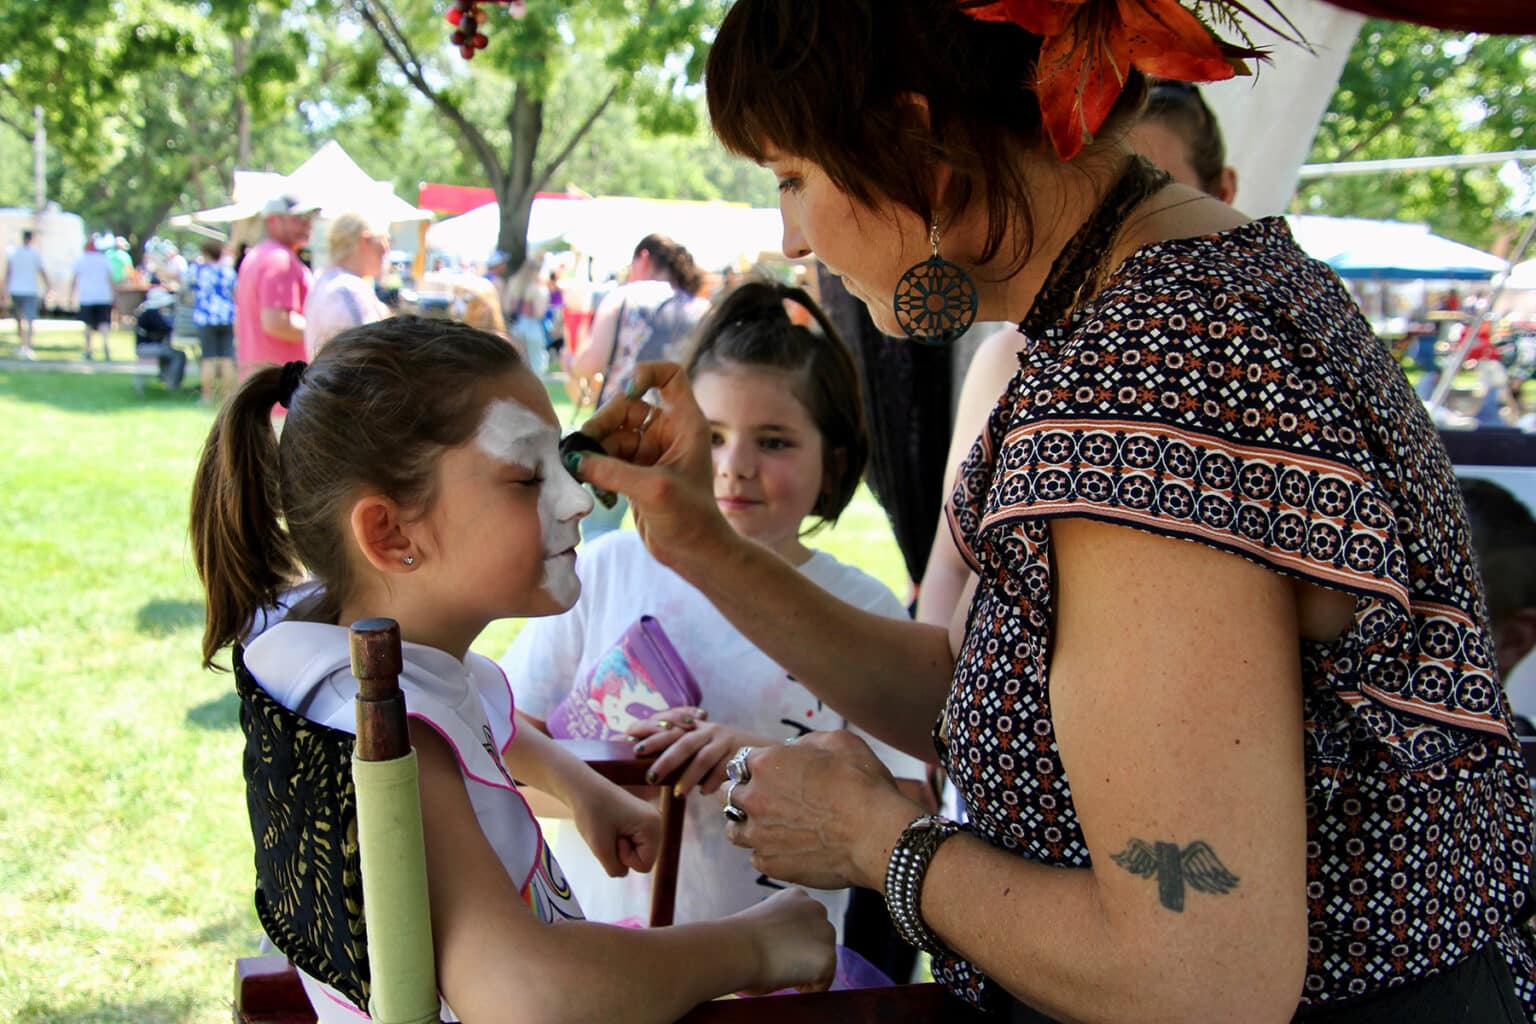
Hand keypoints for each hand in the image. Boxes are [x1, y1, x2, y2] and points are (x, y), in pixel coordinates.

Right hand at [570, 362, 733, 570]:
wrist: (694, 552)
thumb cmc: (690, 518)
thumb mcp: (652, 490)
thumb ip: (612, 470)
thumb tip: (574, 459)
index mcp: (685, 424)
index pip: (671, 376)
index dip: (647, 373)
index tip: (629, 390)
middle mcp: (667, 433)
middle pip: (626, 407)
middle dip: (603, 424)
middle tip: (585, 449)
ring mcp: (649, 453)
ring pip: (611, 435)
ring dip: (594, 450)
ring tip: (583, 472)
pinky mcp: (634, 473)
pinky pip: (606, 458)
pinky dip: (595, 468)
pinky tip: (593, 487)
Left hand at [570, 774, 661, 877]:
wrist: (583, 787)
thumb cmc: (591, 814)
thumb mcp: (601, 849)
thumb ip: (616, 869)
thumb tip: (623, 872)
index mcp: (653, 826)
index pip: (644, 866)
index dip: (625, 859)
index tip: (613, 838)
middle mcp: (657, 822)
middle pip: (643, 859)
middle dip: (624, 853)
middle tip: (610, 833)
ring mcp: (650, 820)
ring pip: (637, 852)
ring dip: (620, 847)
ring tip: (610, 829)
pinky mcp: (641, 819)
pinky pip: (633, 843)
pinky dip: (620, 840)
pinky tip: (612, 826)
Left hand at [629, 712, 774, 795]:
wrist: (765, 751)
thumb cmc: (726, 754)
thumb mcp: (705, 746)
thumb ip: (684, 754)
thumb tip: (653, 772)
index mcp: (697, 727)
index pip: (671, 729)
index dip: (652, 736)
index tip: (633, 747)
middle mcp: (710, 730)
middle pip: (683, 742)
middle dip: (665, 760)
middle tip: (649, 778)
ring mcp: (726, 741)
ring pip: (702, 758)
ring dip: (688, 777)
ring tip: (678, 794)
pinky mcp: (741, 753)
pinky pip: (723, 770)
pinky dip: (712, 783)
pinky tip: (705, 793)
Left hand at [723, 732, 921, 890]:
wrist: (877, 834)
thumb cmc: (862, 784)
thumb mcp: (838, 742)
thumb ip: (806, 742)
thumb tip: (795, 749)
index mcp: (765, 764)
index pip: (741, 762)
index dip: (758, 767)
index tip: (773, 775)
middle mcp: (754, 798)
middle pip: (730, 794)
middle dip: (747, 794)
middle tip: (770, 800)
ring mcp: (759, 835)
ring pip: (735, 829)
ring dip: (748, 825)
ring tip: (771, 827)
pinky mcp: (770, 864)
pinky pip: (756, 856)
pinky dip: (767, 852)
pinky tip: (787, 848)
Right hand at [729, 888, 836, 995]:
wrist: (738, 948)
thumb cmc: (740, 938)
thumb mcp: (764, 919)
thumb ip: (782, 927)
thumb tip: (785, 949)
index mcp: (797, 896)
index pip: (807, 922)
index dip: (793, 941)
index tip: (779, 950)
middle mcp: (817, 909)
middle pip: (820, 939)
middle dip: (804, 953)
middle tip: (780, 964)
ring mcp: (825, 933)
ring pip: (823, 959)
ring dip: (806, 969)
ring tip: (781, 970)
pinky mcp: (828, 957)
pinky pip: (823, 982)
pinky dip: (807, 987)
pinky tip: (787, 979)